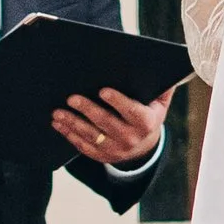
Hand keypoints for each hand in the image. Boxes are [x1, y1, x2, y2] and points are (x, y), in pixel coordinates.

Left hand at [53, 83, 173, 167]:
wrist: (144, 147)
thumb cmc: (148, 116)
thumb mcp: (159, 104)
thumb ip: (162, 87)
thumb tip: (165, 68)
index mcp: (146, 123)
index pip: (132, 111)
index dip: (118, 101)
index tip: (103, 90)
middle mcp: (131, 138)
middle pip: (106, 123)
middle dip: (88, 109)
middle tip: (71, 98)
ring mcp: (115, 149)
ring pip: (91, 135)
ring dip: (73, 123)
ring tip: (58, 112)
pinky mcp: (102, 156)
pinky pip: (83, 146)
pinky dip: (69, 135)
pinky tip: (58, 124)